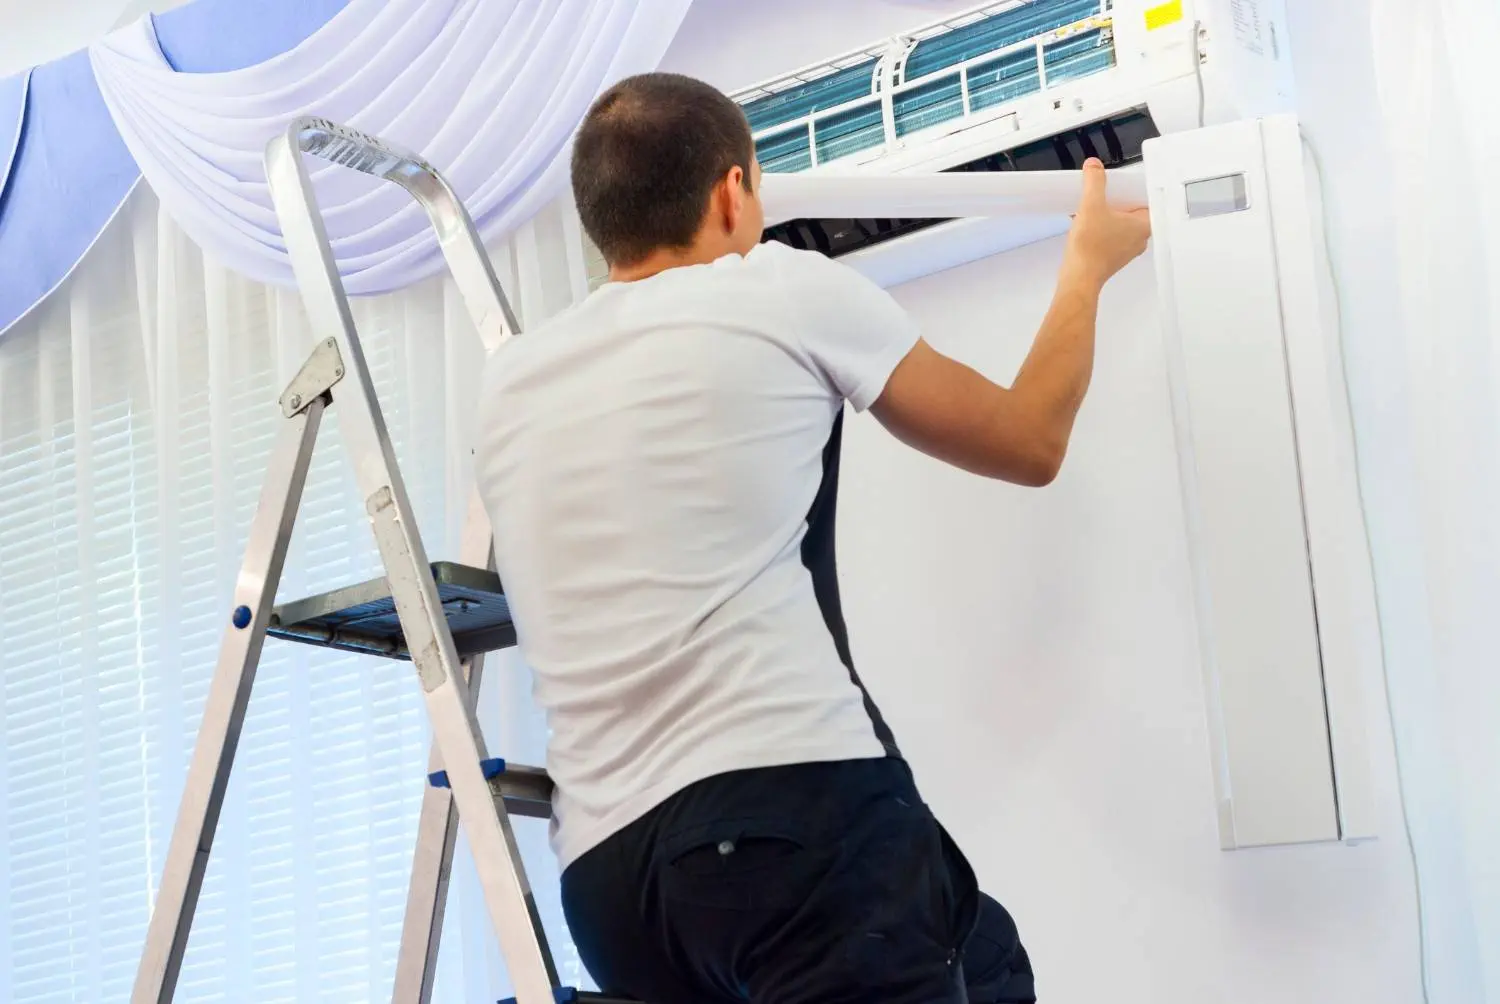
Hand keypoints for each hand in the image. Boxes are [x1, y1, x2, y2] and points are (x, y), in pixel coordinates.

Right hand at [1062, 158, 1151, 288]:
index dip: (1134, 189)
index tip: (1123, 184)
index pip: (1147, 199)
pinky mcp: (1113, 258)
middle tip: (1107, 193)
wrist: (1078, 277)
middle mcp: (1139, 239)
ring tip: (1094, 208)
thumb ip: (1094, 182)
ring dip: (1109, 216)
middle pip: (1133, 211)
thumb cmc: (1090, 249)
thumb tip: (1094, 167)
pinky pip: (1111, 236)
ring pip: (1122, 225)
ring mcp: (1127, 250)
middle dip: (1119, 201)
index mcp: (1144, 225)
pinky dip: (1102, 229)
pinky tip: (1088, 225)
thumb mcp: (1091, 205)